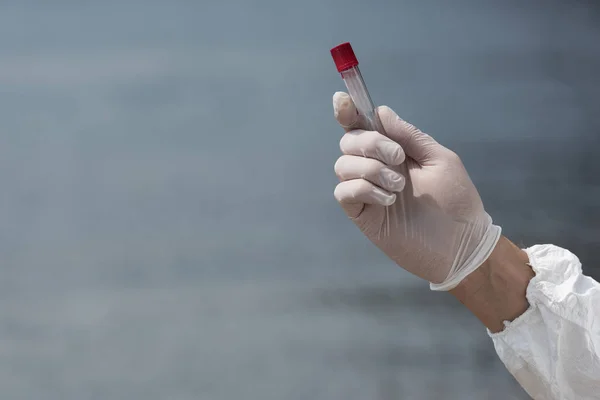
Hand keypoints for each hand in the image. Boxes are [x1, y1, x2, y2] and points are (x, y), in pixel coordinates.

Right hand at [332, 92, 500, 289]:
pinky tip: (388, 200)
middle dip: (370, 143)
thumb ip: (410, 136)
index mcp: (393, 151)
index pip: (362, 127)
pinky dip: (363, 189)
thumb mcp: (440, 159)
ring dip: (370, 169)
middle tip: (398, 158)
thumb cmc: (457, 200)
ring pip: (342, 166)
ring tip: (399, 186)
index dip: (348, 112)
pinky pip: (344, 192)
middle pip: (349, 141)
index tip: (343, 101)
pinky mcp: (362, 214)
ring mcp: (367, 191)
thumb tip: (381, 112)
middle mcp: (375, 168)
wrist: (462, 243)